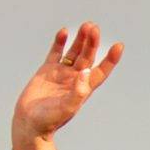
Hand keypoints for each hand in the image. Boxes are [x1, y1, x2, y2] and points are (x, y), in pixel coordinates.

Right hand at [13, 23, 122, 149]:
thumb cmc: (50, 120)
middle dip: (92, 43)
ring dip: (80, 40)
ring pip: (74, 52)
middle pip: (88, 57)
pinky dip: (60, 43)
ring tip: (87, 25)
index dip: (111, 59)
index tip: (119, 46)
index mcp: (84, 89)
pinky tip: (65, 32)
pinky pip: (56, 53)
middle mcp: (75, 79)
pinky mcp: (46, 70)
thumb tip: (86, 72)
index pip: (101, 71)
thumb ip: (78, 91)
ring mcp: (61, 74)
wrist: (29, 123)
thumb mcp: (67, 108)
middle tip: (94, 27)